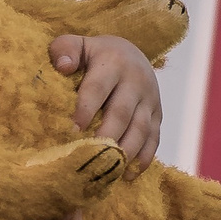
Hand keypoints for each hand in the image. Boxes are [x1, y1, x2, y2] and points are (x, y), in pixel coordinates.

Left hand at [52, 34, 162, 170]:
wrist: (130, 53)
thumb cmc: (93, 54)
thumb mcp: (77, 44)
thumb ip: (64, 50)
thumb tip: (63, 67)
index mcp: (113, 63)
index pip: (98, 88)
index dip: (85, 109)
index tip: (72, 131)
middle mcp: (136, 81)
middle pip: (122, 113)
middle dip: (106, 136)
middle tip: (89, 157)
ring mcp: (149, 100)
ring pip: (141, 129)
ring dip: (125, 151)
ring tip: (108, 170)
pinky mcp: (157, 115)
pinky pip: (154, 138)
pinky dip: (144, 158)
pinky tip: (129, 175)